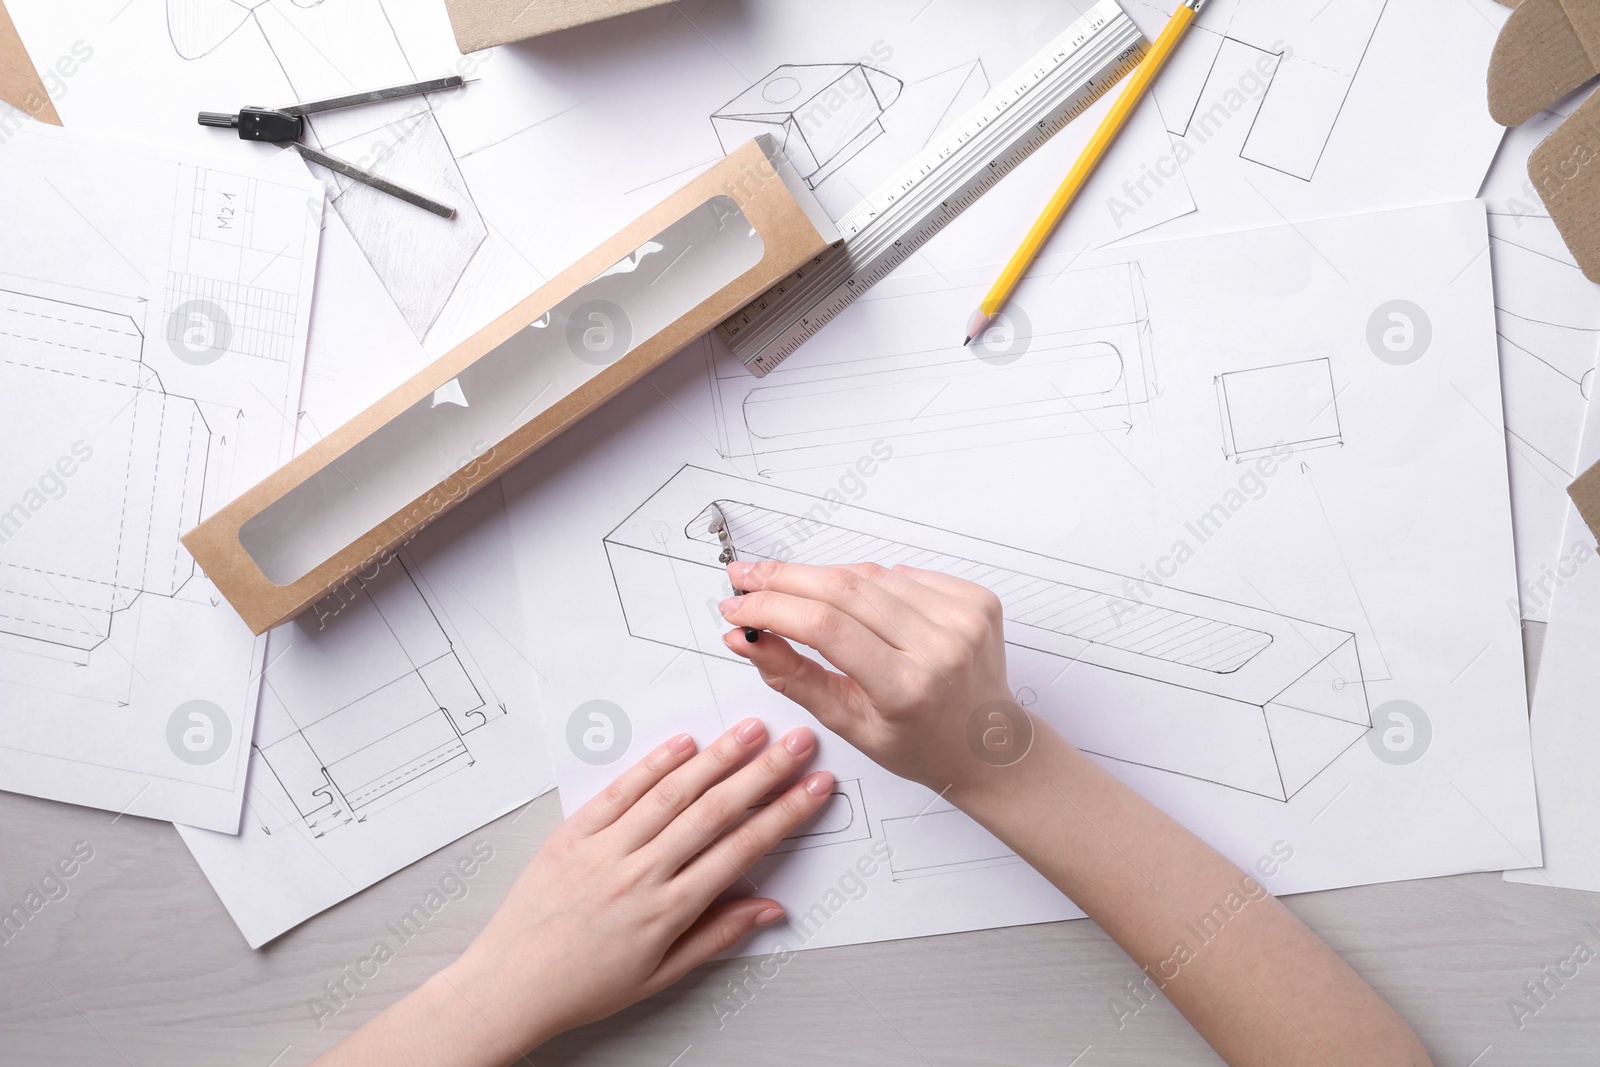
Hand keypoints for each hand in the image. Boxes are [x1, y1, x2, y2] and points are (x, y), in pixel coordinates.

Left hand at [442, 719, 832, 1054]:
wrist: (509, 985)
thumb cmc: (582, 985)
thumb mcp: (660, 975)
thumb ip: (718, 935)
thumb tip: (769, 910)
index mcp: (667, 911)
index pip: (742, 850)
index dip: (785, 814)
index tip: (814, 788)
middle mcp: (640, 874)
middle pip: (715, 811)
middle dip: (764, 772)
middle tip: (797, 743)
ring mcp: (605, 850)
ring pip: (672, 792)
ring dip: (718, 757)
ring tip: (751, 731)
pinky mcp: (573, 834)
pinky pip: (620, 791)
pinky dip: (654, 763)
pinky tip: (684, 743)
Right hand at [718, 560, 1015, 793]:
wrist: (987, 745)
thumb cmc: (920, 744)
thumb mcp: (849, 724)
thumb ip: (793, 677)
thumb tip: (744, 638)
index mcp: (907, 688)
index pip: (825, 628)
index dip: (772, 608)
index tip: (737, 607)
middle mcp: (941, 648)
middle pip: (844, 589)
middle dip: (784, 578)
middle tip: (746, 578)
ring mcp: (963, 619)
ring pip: (871, 574)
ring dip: (822, 577)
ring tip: (793, 591)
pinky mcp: (975, 599)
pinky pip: (904, 574)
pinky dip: (870, 581)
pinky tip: (856, 600)